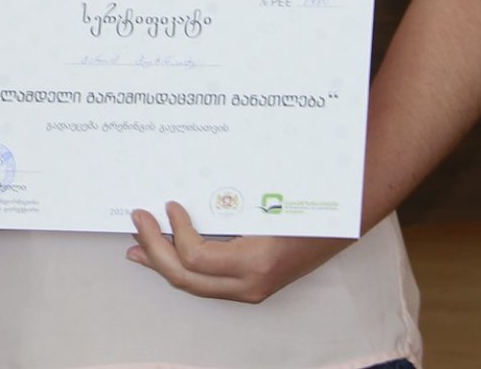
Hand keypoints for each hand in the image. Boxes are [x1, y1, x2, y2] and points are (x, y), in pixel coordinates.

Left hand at [127, 202, 350, 302]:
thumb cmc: (307, 203)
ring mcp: (249, 290)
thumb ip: (224, 200)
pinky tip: (160, 254)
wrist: (343, 220)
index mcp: (256, 262)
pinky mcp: (248, 286)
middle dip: (154, 248)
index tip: (168, 205)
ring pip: (192, 285)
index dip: (174, 232)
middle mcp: (250, 284)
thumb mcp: (267, 199)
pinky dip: (179, 266)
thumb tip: (180, 191)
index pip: (196, 258)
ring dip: (160, 261)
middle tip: (137, 218)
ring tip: (137, 241)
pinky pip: (205, 281)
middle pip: (186, 278)